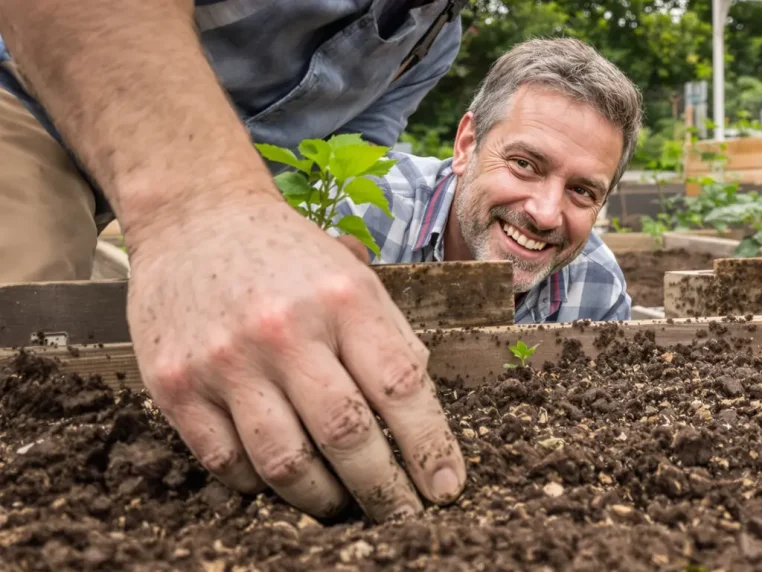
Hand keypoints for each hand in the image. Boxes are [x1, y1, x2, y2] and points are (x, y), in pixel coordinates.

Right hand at [124, 196, 464, 520]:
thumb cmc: (288, 257)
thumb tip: (422, 422)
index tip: (446, 487)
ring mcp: (225, 360)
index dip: (430, 447)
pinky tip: (280, 478)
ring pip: (286, 463)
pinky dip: (260, 485)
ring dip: (323, 499)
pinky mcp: (175, 384)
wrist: (196, 217)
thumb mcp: (354, 278)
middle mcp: (285, 330)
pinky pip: (227, 463)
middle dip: (384, 490)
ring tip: (342, 504)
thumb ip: (388, 342)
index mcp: (344, 298)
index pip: (401, 388)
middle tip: (401, 515)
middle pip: (347, 435)